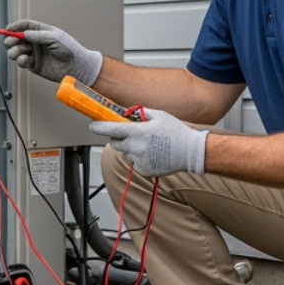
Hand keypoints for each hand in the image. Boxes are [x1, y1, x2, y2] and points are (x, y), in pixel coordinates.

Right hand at [3, 19, 101, 84]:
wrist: (76, 67)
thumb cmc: (69, 49)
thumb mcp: (54, 38)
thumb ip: (38, 36)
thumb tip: (23, 34)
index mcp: (42, 32)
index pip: (25, 26)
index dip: (15, 26)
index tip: (7, 29)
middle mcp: (37, 42)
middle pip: (18, 38)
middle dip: (11, 39)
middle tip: (9, 43)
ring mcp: (35, 53)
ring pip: (17, 50)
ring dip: (14, 51)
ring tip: (17, 54)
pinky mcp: (34, 65)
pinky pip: (22, 61)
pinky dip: (20, 61)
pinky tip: (25, 60)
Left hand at [90, 109, 206, 177]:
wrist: (190, 152)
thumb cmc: (176, 132)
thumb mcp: (159, 115)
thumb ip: (142, 113)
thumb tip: (131, 113)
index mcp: (137, 132)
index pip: (111, 129)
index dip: (99, 127)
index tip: (93, 126)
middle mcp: (135, 147)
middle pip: (115, 143)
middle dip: (119, 138)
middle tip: (131, 134)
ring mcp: (138, 160)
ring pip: (126, 153)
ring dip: (132, 148)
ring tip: (150, 145)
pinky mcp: (143, 170)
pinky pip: (135, 163)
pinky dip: (140, 158)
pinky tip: (153, 154)